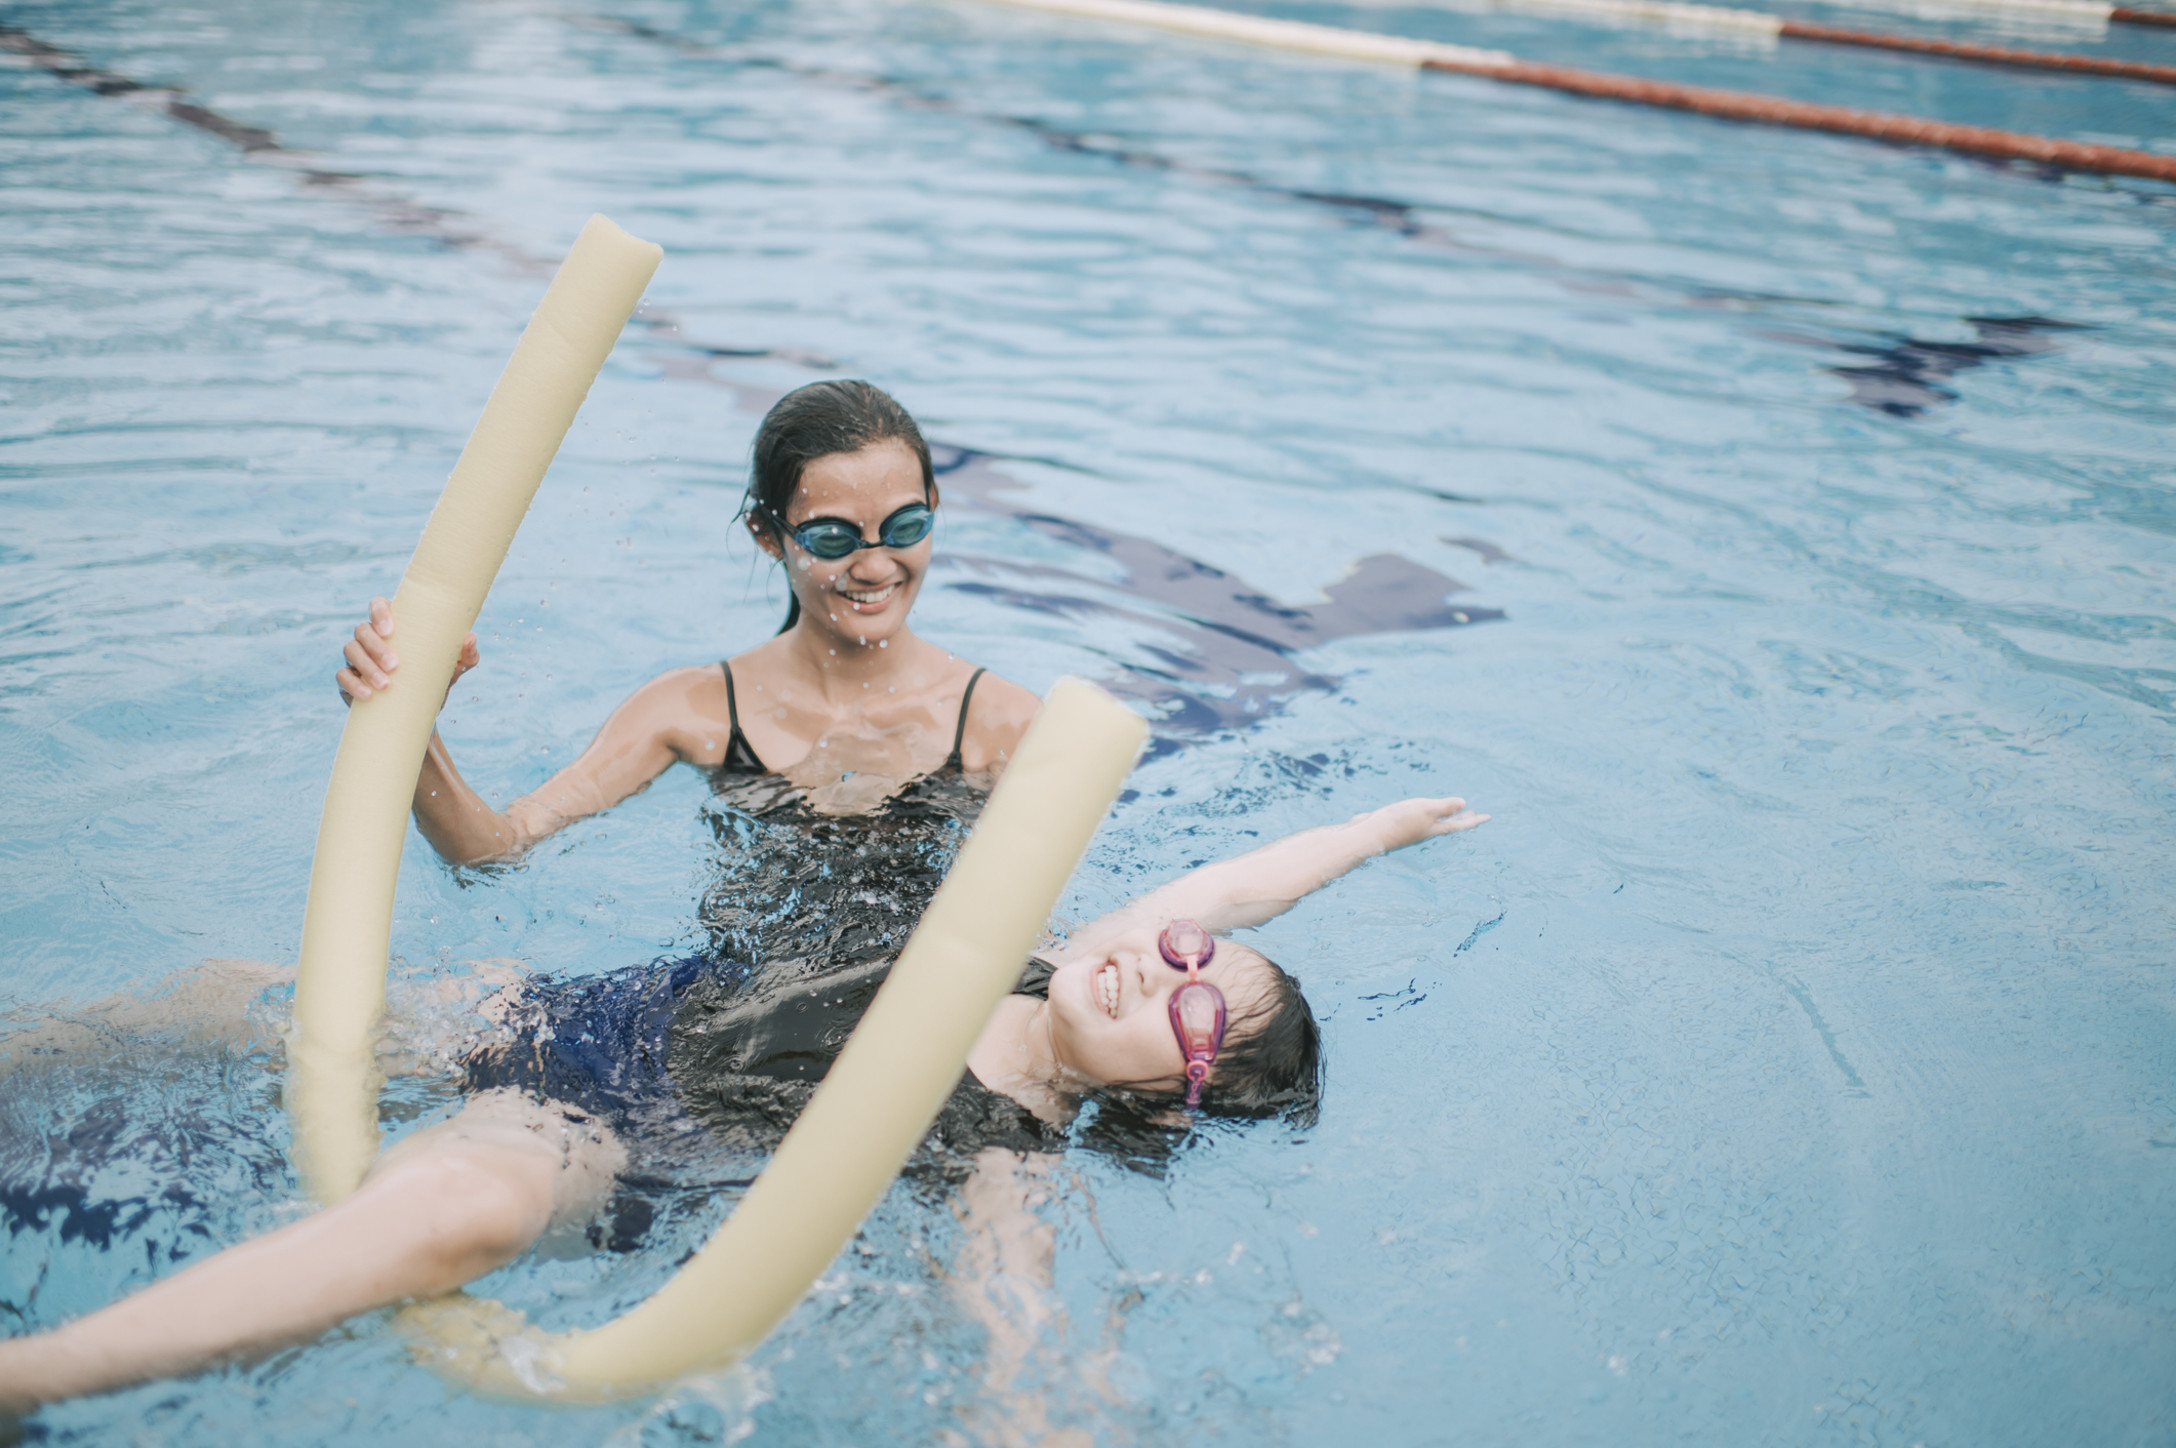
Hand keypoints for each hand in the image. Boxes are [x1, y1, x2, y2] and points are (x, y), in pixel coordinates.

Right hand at [335, 597, 478, 705]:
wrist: (423, 711)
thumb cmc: (438, 678)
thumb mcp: (455, 667)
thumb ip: (466, 654)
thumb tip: (470, 638)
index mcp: (396, 626)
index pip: (378, 605)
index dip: (379, 612)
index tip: (390, 629)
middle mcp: (372, 637)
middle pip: (362, 630)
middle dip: (375, 646)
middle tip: (395, 666)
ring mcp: (358, 657)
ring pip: (350, 650)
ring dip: (366, 666)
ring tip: (386, 685)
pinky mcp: (350, 680)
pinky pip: (342, 676)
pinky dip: (352, 684)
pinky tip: (367, 694)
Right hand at [1363, 796, 1488, 852]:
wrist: (1369, 835)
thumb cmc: (1398, 822)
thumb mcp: (1425, 810)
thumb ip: (1445, 807)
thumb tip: (1464, 804)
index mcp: (1434, 828)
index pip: (1459, 824)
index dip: (1474, 820)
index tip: (1488, 817)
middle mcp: (1425, 829)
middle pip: (1448, 823)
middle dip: (1461, 818)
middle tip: (1473, 813)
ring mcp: (1412, 828)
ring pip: (1433, 821)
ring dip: (1445, 815)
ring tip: (1451, 811)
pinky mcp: (1398, 824)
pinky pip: (1418, 818)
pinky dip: (1426, 814)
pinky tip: (1421, 811)